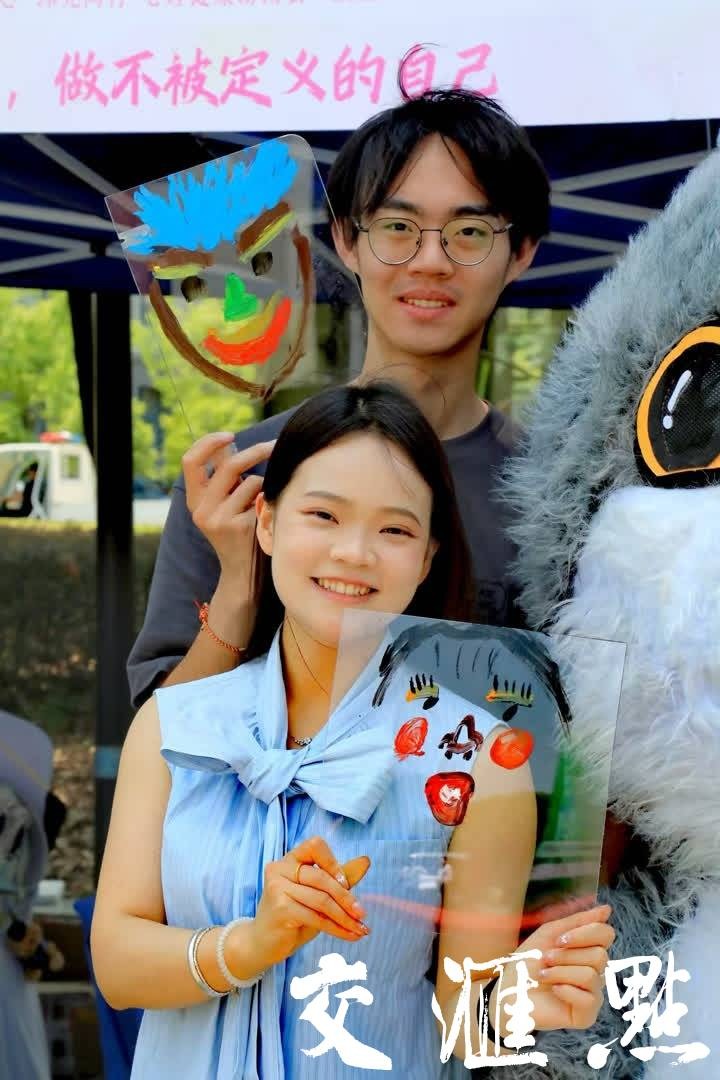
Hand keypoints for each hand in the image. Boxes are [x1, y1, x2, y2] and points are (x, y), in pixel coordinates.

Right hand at [182, 432, 274, 582]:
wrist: (241, 570)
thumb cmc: (238, 528)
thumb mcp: (223, 501)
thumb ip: (223, 475)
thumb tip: (229, 441)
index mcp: (194, 499)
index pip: (190, 461)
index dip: (208, 442)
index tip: (230, 435)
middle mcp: (201, 509)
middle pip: (228, 466)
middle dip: (255, 451)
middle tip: (274, 445)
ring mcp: (218, 519)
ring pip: (250, 481)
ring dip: (262, 486)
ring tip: (260, 502)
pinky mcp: (238, 527)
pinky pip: (261, 497)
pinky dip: (268, 500)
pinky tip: (264, 517)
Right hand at [245, 837, 370, 969]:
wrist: (263, 943)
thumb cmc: (293, 915)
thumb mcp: (318, 894)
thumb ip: (339, 877)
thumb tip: (366, 861)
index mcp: (290, 859)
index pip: (315, 846)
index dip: (333, 862)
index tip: (346, 882)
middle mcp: (280, 868)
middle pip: (321, 878)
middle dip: (346, 898)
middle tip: (362, 915)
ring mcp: (277, 887)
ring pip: (321, 900)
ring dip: (345, 918)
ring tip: (360, 930)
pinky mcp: (280, 908)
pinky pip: (316, 917)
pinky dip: (336, 928)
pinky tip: (348, 935)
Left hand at [489, 903, 613, 1035]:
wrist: (510, 988)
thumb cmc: (528, 960)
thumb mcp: (550, 933)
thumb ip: (579, 921)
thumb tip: (607, 909)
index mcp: (588, 949)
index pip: (606, 934)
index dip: (585, 934)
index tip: (560, 939)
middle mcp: (595, 970)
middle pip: (600, 955)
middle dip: (567, 956)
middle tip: (546, 959)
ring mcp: (592, 993)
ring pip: (592, 975)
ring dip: (560, 972)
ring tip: (544, 975)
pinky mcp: (587, 1014)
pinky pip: (588, 999)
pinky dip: (565, 991)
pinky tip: (553, 991)